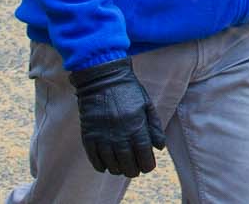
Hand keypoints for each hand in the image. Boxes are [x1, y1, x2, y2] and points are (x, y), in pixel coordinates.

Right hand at [69, 59, 164, 177]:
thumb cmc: (128, 91)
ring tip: (122, 167)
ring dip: (118, 169)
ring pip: (111, 164)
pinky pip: (94, 159)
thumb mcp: (146, 105)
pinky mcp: (89, 135)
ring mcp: (102, 136)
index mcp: (136, 126)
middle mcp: (119, 134)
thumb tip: (159, 147)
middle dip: (133, 170)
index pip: (143, 155)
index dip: (147, 165)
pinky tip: (106, 165)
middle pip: (127, 164)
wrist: (103, 79)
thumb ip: (154, 127)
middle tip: (135, 169)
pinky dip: (101, 166)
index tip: (148, 166)